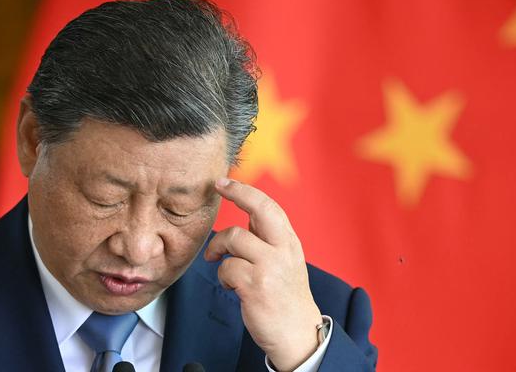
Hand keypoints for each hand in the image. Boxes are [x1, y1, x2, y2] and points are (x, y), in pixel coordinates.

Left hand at [204, 178, 322, 370]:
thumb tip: (248, 212)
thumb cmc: (285, 296)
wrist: (297, 334)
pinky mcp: (256, 286)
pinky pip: (226, 268)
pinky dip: (222, 275)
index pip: (268, 206)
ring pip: (234, 238)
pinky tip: (230, 285)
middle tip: (217, 187)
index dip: (244, 190)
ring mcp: (270, 267)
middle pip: (259, 209)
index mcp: (288, 241)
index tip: (224, 182)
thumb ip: (267, 237)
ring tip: (218, 263)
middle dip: (237, 193)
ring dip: (218, 249)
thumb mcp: (284, 260)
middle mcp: (283, 249)